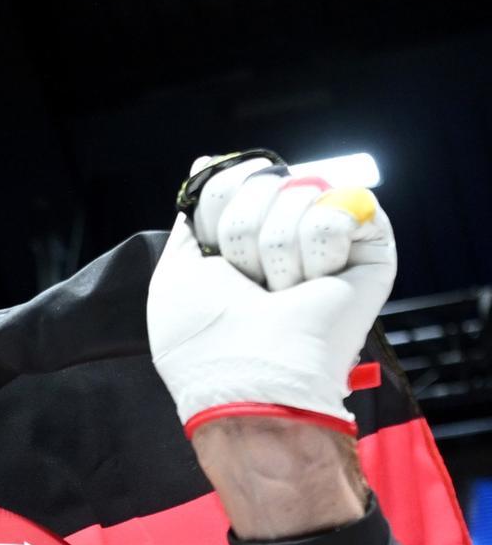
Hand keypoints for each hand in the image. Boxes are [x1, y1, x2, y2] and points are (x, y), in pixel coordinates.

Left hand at [148, 155, 395, 433]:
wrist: (252, 379)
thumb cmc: (205, 340)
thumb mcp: (175, 276)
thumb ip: (191, 220)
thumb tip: (204, 165)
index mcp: (241, 241)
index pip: (232, 179)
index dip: (217, 205)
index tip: (214, 251)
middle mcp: (286, 235)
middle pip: (263, 181)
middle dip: (243, 233)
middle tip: (248, 284)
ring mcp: (329, 240)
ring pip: (300, 192)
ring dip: (277, 251)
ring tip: (281, 295)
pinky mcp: (370, 248)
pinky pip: (342, 208)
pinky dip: (319, 249)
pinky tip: (316, 284)